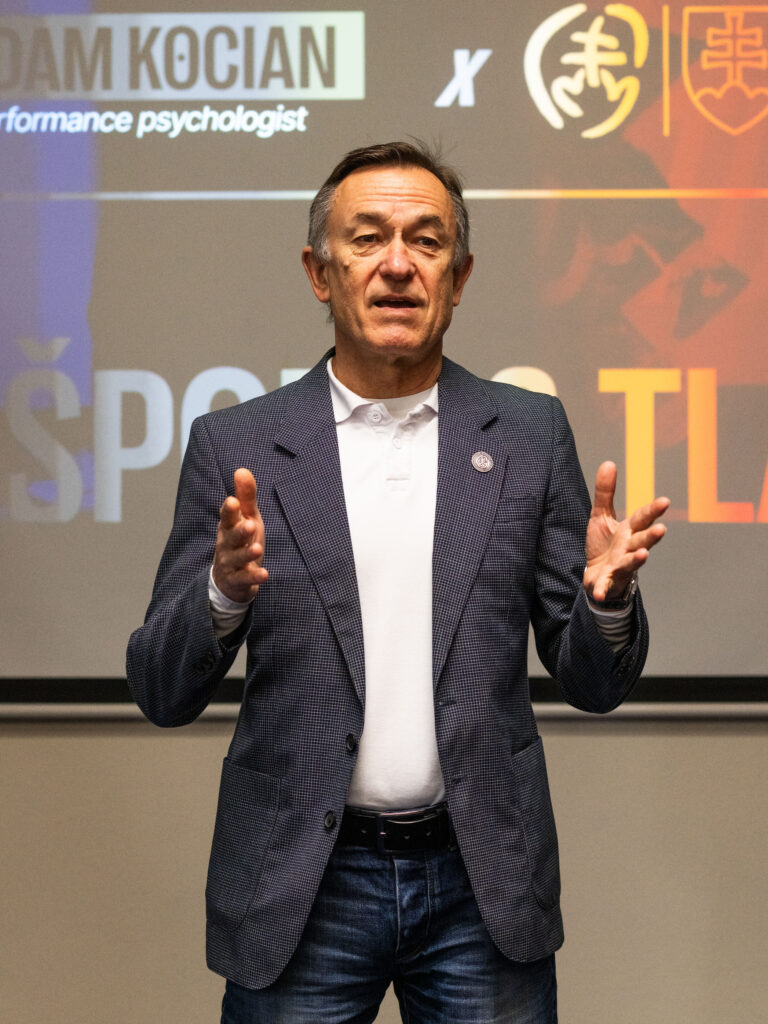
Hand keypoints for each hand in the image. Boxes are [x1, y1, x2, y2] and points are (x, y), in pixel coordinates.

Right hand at [212, 468, 267, 603]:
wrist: (230, 579)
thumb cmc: (240, 542)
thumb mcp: (246, 518)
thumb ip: (245, 497)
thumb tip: (242, 470)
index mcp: (228, 527)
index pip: (227, 517)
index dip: (229, 510)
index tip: (232, 501)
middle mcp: (227, 544)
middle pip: (231, 537)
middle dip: (239, 531)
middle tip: (249, 524)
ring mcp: (231, 563)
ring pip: (237, 558)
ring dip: (246, 554)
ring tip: (258, 549)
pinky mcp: (238, 580)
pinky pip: (245, 579)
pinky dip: (254, 577)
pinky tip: (264, 574)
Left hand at [583, 461, 668, 602]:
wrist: (597, 576)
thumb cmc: (603, 545)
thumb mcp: (601, 516)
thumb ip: (605, 493)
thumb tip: (608, 463)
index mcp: (629, 531)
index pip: (642, 518)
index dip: (653, 510)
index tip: (665, 501)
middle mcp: (628, 548)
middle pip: (642, 540)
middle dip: (651, 536)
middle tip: (662, 529)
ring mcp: (620, 566)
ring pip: (630, 562)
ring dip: (637, 559)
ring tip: (643, 555)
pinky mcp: (607, 580)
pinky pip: (606, 585)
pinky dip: (603, 588)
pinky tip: (600, 592)